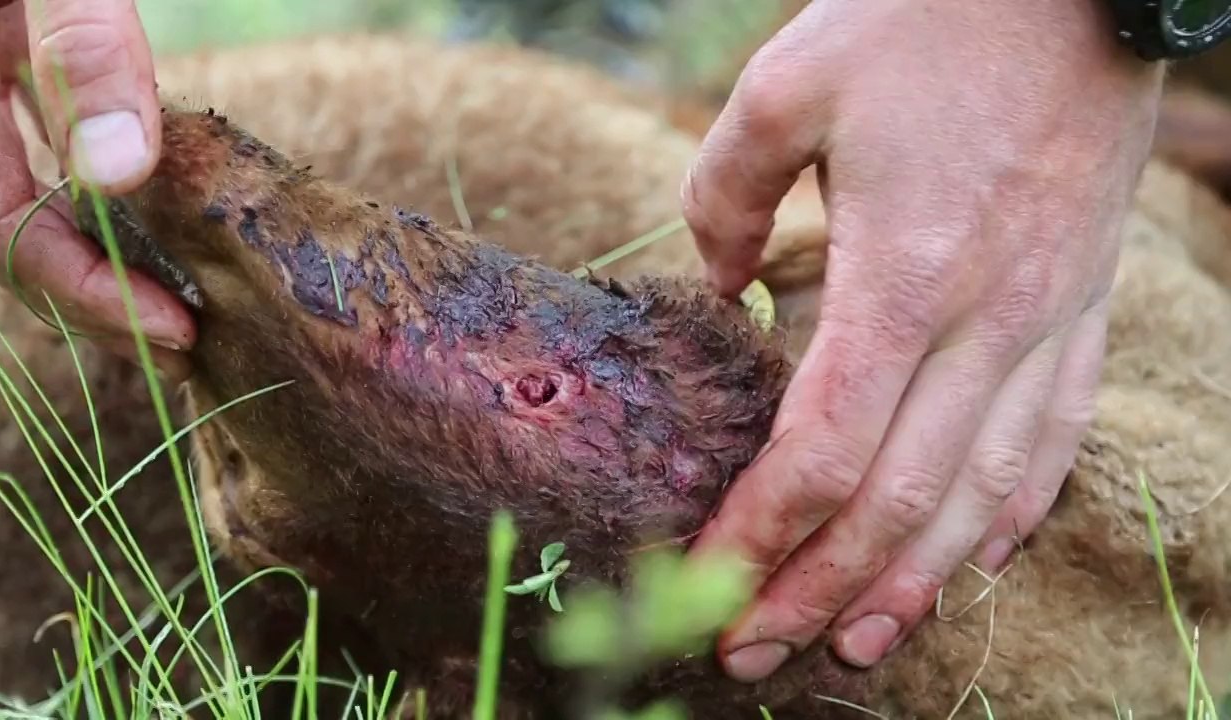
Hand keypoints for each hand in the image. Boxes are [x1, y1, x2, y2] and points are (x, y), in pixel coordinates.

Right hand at [0, 0, 193, 378]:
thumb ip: (81, 41)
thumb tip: (118, 171)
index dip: (82, 289)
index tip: (173, 328)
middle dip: (89, 298)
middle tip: (181, 344)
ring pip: (11, 197)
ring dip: (91, 257)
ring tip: (170, 309)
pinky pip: (27, 151)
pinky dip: (87, 198)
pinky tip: (145, 222)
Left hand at [682, 0, 1163, 680]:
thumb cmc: (926, 18)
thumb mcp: (789, 84)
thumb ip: (724, 191)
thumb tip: (716, 284)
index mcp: (905, 271)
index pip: (824, 446)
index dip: (759, 530)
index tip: (707, 582)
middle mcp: (989, 319)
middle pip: (899, 497)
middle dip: (818, 588)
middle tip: (754, 653)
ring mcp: (1051, 319)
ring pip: (986, 492)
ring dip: (916, 582)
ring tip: (857, 643)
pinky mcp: (1085, 306)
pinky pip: (1056, 436)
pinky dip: (1011, 513)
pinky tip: (969, 561)